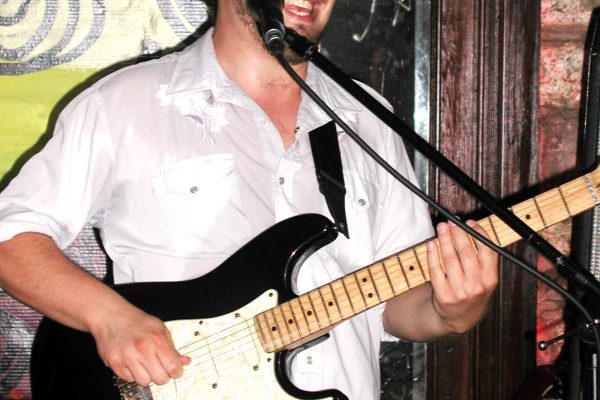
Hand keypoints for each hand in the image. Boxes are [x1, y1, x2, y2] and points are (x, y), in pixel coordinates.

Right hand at [90, 305, 190, 386]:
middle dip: (163, 376)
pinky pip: (129, 379)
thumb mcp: (160, 329)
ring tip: (145, 364)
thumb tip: (184, 361)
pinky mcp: (115, 363)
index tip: (175, 371)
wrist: (111, 316)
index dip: (177, 372)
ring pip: (144, 382)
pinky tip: (132, 363)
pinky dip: (132, 374)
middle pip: (160, 378)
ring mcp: (127, 357)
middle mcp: (142, 349)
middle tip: (160, 368)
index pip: (173, 367)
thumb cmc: (137, 321)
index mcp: (157, 339)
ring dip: (147, 376)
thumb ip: (173, 347)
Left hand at [426, 219, 498, 333]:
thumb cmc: (473, 292)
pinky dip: (432, 255)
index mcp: (490, 279)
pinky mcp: (443, 295)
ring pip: (450, 259)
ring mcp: (459, 291)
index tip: (470, 222)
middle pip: (466, 252)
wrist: (460, 318)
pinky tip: (431, 244)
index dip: (478, 233)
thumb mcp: (486, 279)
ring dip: (444, 240)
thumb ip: (484, 258)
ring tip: (441, 228)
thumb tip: (473, 229)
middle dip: (457, 233)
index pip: (488, 251)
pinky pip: (436, 271)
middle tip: (451, 222)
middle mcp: (476, 285)